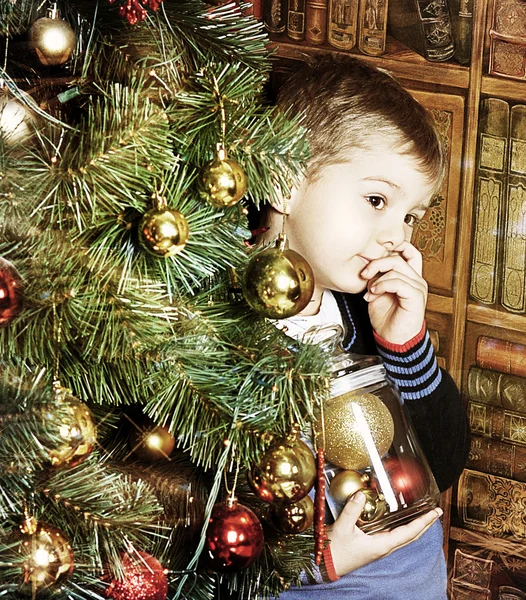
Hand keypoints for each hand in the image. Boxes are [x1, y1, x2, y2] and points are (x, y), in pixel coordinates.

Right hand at [328, 491, 442, 576]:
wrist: (326, 565)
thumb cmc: (335, 550)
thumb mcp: (342, 527)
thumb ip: (352, 510)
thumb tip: (360, 494)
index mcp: (382, 544)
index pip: (409, 532)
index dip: (423, 522)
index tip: (435, 512)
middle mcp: (385, 547)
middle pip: (411, 535)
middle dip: (424, 524)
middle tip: (435, 512)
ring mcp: (379, 547)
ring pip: (404, 536)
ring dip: (415, 526)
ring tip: (422, 515)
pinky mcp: (373, 546)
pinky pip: (393, 535)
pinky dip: (402, 527)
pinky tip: (399, 519)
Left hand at [361, 241, 426, 344]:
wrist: (393, 339)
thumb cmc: (386, 318)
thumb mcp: (377, 292)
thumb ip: (377, 277)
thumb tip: (368, 266)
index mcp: (409, 277)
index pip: (409, 251)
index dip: (394, 247)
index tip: (375, 254)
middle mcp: (416, 280)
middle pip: (398, 257)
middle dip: (377, 262)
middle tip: (364, 274)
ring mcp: (418, 287)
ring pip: (396, 269)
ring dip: (377, 279)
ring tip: (370, 291)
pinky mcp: (415, 296)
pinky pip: (398, 282)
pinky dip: (382, 285)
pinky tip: (374, 294)